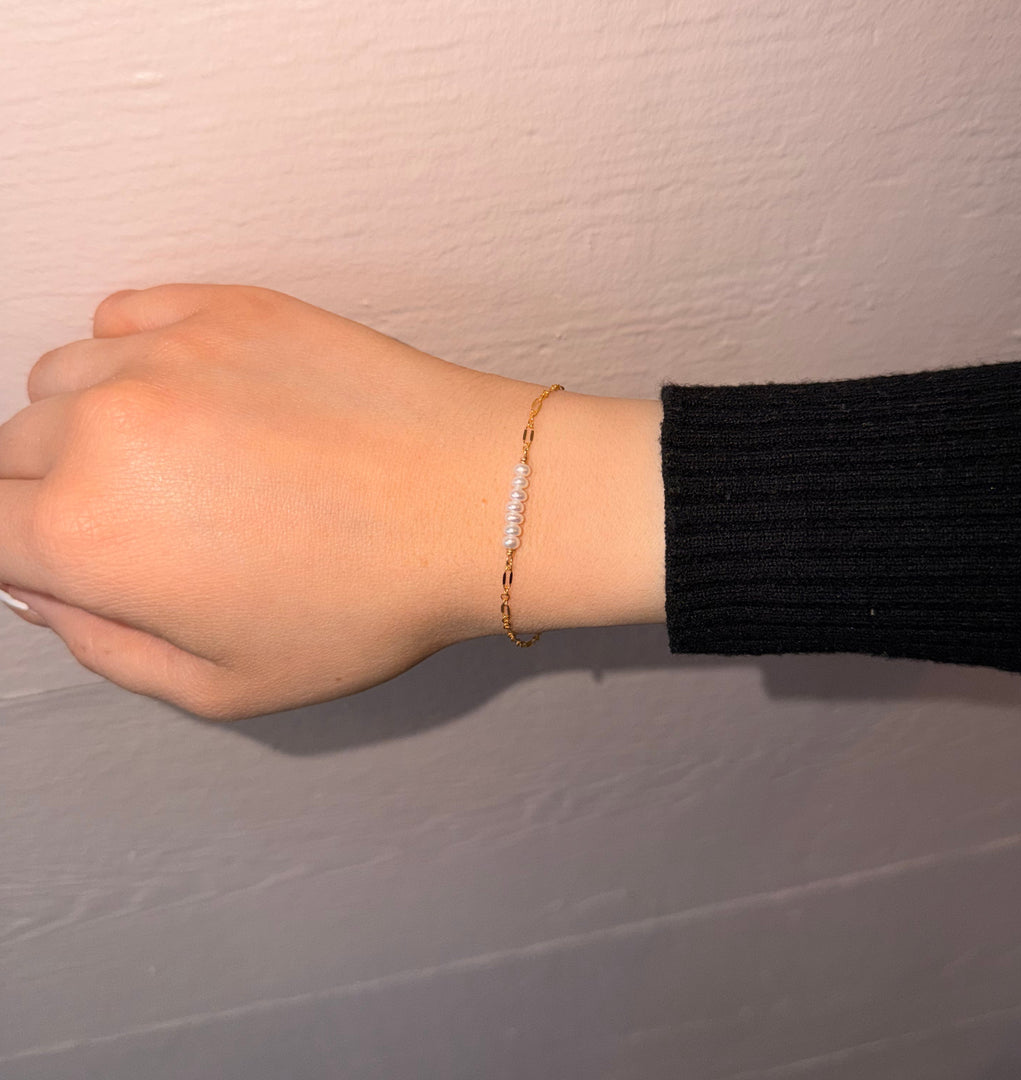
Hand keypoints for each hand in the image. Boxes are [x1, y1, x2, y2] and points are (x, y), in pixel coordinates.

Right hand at [0, 285, 663, 719]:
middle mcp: (99, 429)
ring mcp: (161, 353)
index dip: (19, 551)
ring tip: (177, 462)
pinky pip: (125, 317)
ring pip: (59, 381)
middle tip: (139, 525)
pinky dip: (133, 356)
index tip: (60, 557)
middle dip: (48, 496)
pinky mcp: (220, 305)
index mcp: (85, 535)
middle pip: (9, 454)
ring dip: (88, 425)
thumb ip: (104, 646)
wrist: (477, 503)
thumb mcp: (225, 685)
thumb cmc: (368, 605)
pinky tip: (194, 397)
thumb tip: (41, 592)